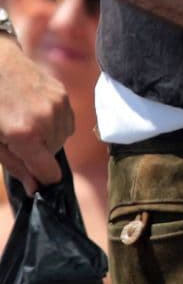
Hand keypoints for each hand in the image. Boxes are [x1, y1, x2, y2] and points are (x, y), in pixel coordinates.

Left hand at [0, 39, 71, 190]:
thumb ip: (15, 165)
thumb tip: (35, 188)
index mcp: (25, 135)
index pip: (49, 172)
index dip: (42, 178)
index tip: (34, 177)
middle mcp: (47, 121)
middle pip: (54, 154)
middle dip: (38, 153)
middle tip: (16, 139)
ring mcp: (58, 106)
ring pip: (62, 138)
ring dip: (47, 138)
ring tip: (25, 124)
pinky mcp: (62, 95)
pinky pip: (66, 121)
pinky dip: (54, 124)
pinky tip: (35, 114)